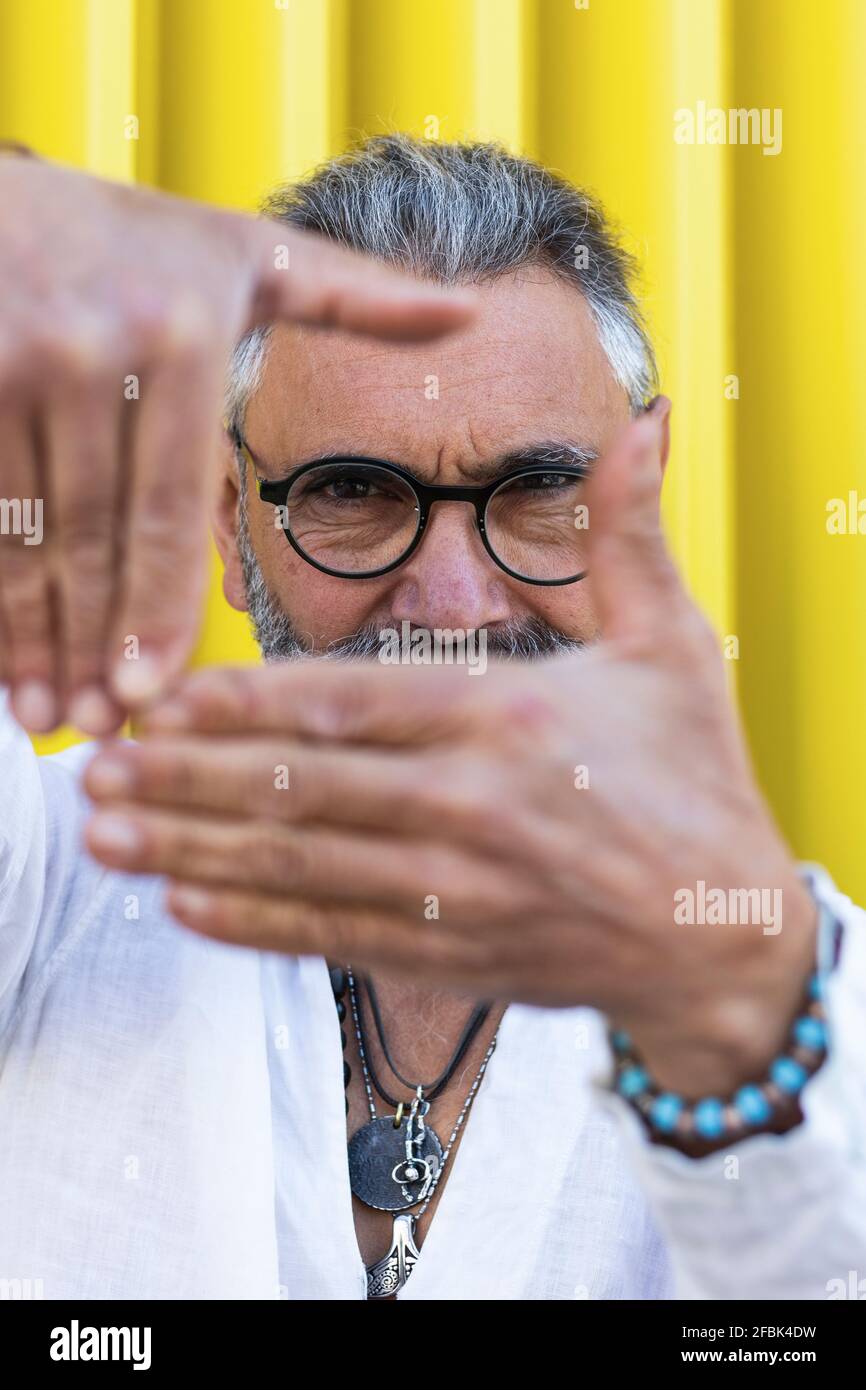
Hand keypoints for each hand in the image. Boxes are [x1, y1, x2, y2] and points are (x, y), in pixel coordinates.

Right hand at [0, 156, 474, 734]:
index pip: (171, 509)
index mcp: (188, 337)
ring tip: (51, 714)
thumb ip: (355, 297)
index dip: (158, 611)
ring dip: (35, 637)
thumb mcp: (251, 255)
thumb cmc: (135, 241)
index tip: (154, 692)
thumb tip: (471, 315)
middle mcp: (101, 350)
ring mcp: (18, 361)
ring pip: (31, 534)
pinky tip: (1, 659)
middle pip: (101, 537)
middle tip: (107, 728)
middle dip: (98, 644)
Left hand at [84, 401, 817, 1096]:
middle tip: (92, 772)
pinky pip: (337, 937)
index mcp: (509, 715)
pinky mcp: (456, 953)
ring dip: (192, 853)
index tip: (163, 702)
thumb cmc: (696, 779)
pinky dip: (256, 925)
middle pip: (299, 790)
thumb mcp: (673, 644)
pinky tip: (185, 908)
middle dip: (184, 782)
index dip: (244, 706)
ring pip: (300, 868)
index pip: (347, 704)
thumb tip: (648, 422)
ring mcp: (460, 889)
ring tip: (107, 839)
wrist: (725, 933)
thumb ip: (630, 534)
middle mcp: (471, 805)